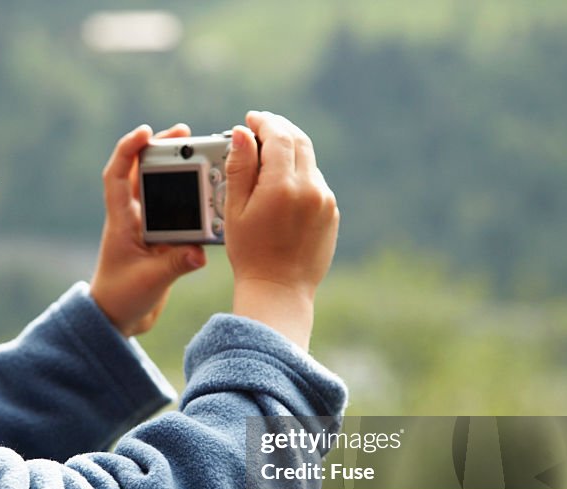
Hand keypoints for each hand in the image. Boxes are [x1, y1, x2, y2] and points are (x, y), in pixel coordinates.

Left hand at [90, 124, 206, 336]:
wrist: (118, 319)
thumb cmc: (121, 298)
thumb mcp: (150, 281)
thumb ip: (175, 264)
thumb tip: (199, 252)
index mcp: (121, 222)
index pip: (117, 176)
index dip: (127, 150)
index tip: (145, 132)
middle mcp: (132, 219)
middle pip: (142, 173)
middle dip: (162, 149)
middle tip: (184, 132)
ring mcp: (146, 228)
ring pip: (159, 188)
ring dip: (177, 169)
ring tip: (200, 152)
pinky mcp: (160, 240)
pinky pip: (176, 211)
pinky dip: (190, 199)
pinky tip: (209, 191)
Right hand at [223, 111, 339, 348]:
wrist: (279, 290)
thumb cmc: (250, 253)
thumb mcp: (235, 210)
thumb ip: (239, 167)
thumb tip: (242, 133)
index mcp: (283, 186)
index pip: (279, 136)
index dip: (264, 122)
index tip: (250, 119)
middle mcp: (311, 188)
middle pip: (298, 141)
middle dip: (279, 129)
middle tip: (260, 127)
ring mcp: (325, 201)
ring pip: (309, 161)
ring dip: (289, 151)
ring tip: (267, 157)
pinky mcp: (331, 212)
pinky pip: (315, 182)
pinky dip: (299, 174)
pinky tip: (282, 185)